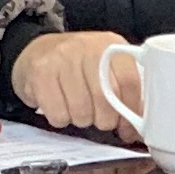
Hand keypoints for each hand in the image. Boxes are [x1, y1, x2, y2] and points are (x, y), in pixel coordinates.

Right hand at [11, 29, 135, 136]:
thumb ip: (125, 90)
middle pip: (105, 99)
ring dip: (81, 120)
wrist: (36, 50)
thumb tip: (138, 128)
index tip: (127, 129)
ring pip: (81, 111)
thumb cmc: (78, 65)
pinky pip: (58, 114)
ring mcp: (61, 58)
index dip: (131, 111)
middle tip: (99, 119)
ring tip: (77, 109)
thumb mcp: (105, 67)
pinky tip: (60, 107)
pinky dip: (60, 119)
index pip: (129, 82)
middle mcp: (86, 47)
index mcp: (110, 44)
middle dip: (104, 120)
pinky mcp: (40, 73)